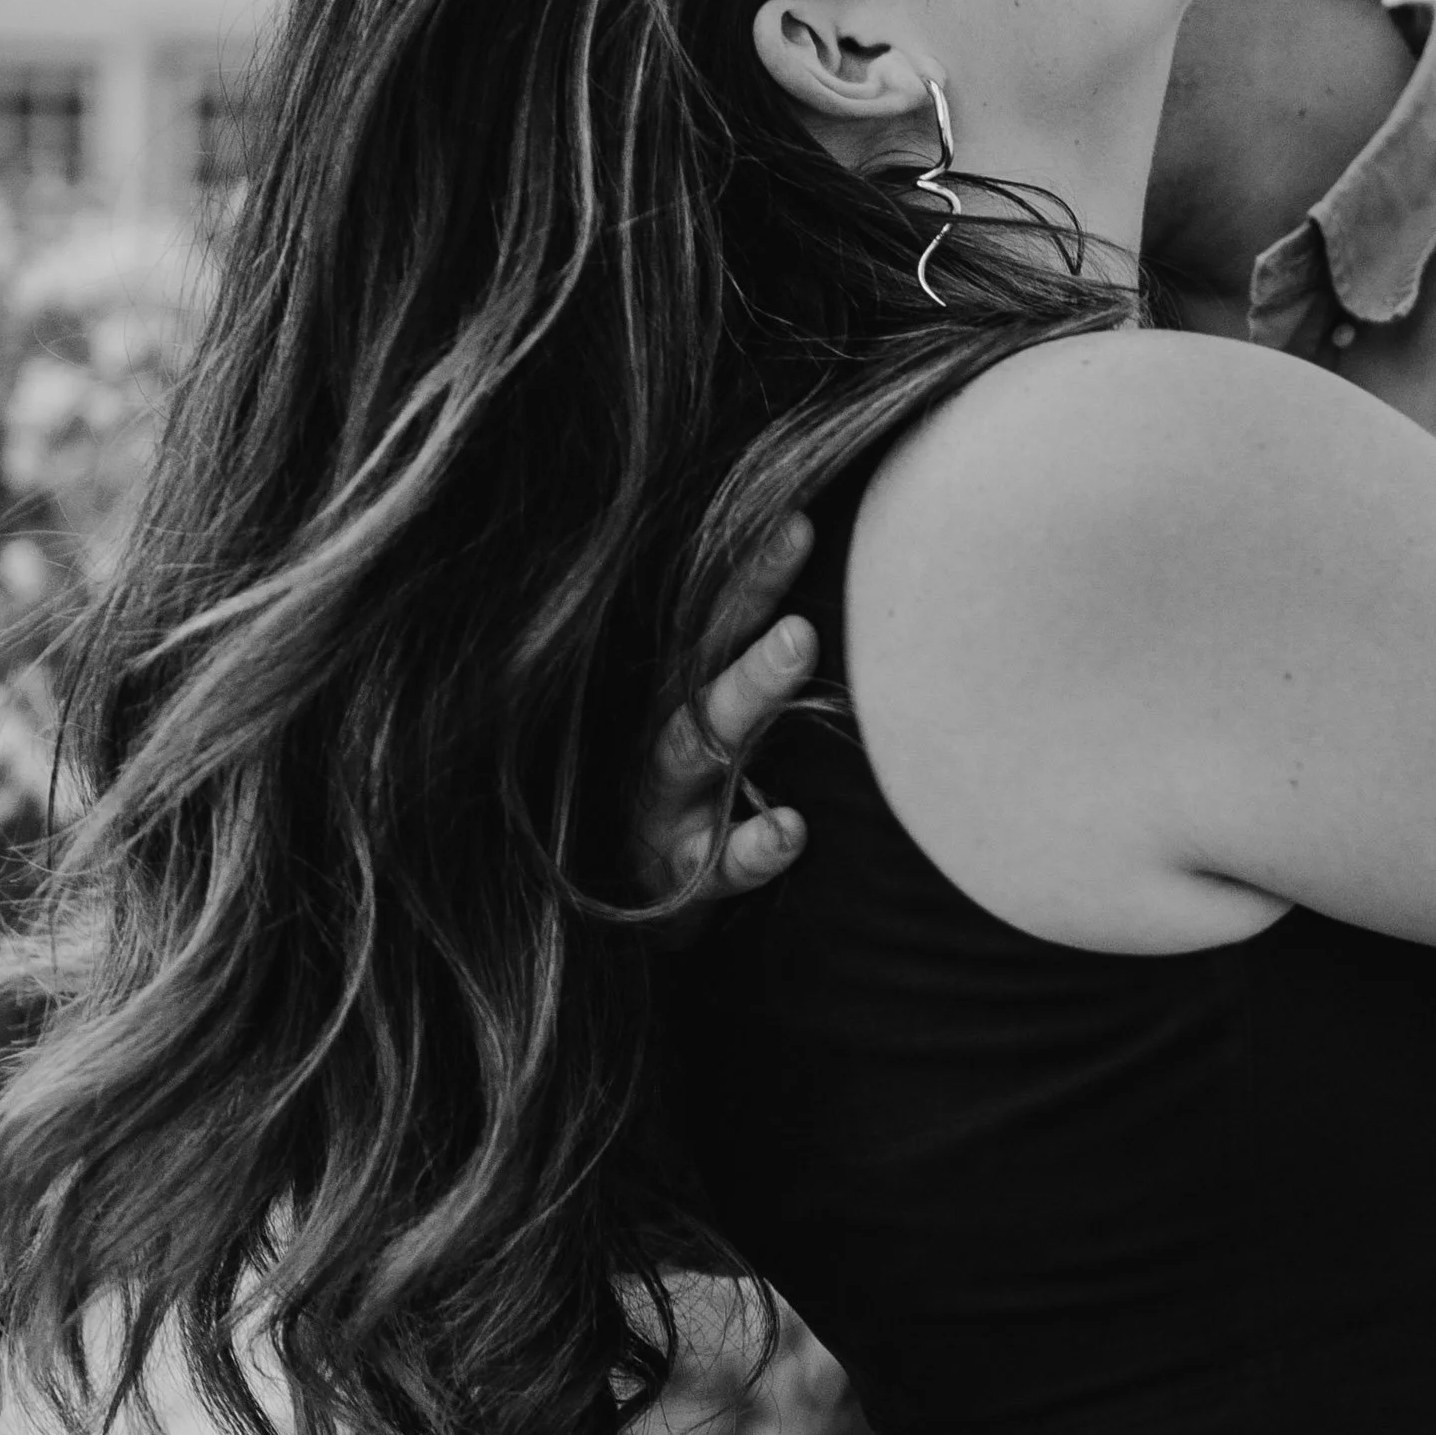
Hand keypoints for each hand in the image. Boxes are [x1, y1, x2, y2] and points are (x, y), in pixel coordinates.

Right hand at [633, 515, 818, 929]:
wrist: (624, 923)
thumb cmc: (690, 813)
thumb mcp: (703, 737)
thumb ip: (737, 673)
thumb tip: (810, 574)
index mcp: (669, 699)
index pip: (705, 617)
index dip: (744, 565)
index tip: (794, 511)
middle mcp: (656, 740)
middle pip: (698, 656)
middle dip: (744, 597)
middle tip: (798, 534)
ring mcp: (662, 809)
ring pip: (698, 745)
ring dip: (749, 691)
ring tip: (800, 642)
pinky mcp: (676, 881)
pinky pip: (715, 864)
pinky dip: (752, 846)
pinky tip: (792, 828)